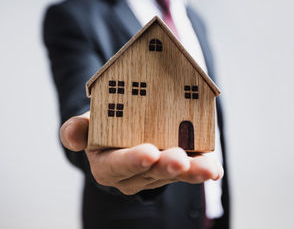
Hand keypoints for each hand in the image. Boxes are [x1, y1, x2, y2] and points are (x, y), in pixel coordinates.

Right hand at [60, 112, 223, 194]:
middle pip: (151, 174)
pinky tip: (215, 169)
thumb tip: (72, 133)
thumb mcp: (88, 124)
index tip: (148, 153)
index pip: (117, 167)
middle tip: (178, 160)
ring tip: (208, 169)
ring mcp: (159, 172)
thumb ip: (77, 129)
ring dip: (192, 172)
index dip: (132, 161)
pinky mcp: (178, 165)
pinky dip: (205, 168)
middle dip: (166, 168)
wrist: (125, 131)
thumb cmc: (105, 126)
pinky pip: (192, 169)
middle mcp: (135, 175)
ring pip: (176, 174)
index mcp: (108, 165)